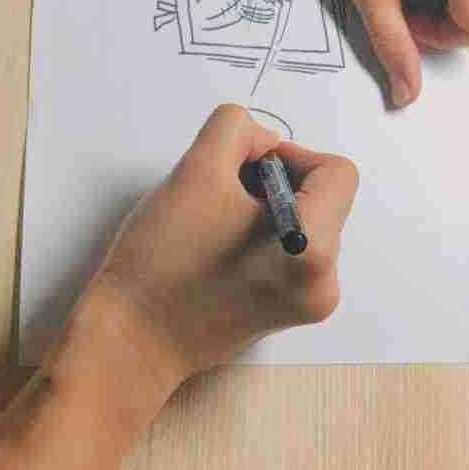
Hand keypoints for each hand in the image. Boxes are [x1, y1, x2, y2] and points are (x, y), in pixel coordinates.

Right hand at [76, 105, 357, 389]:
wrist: (132, 339)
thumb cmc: (161, 261)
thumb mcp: (196, 168)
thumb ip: (238, 130)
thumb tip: (265, 143)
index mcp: (313, 251)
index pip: (336, 173)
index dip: (290, 156)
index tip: (245, 169)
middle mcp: (323, 284)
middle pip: (322, 198)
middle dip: (273, 184)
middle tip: (222, 197)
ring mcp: (307, 303)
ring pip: (304, 222)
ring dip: (265, 209)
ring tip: (216, 226)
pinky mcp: (286, 312)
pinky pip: (291, 251)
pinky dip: (261, 237)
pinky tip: (220, 249)